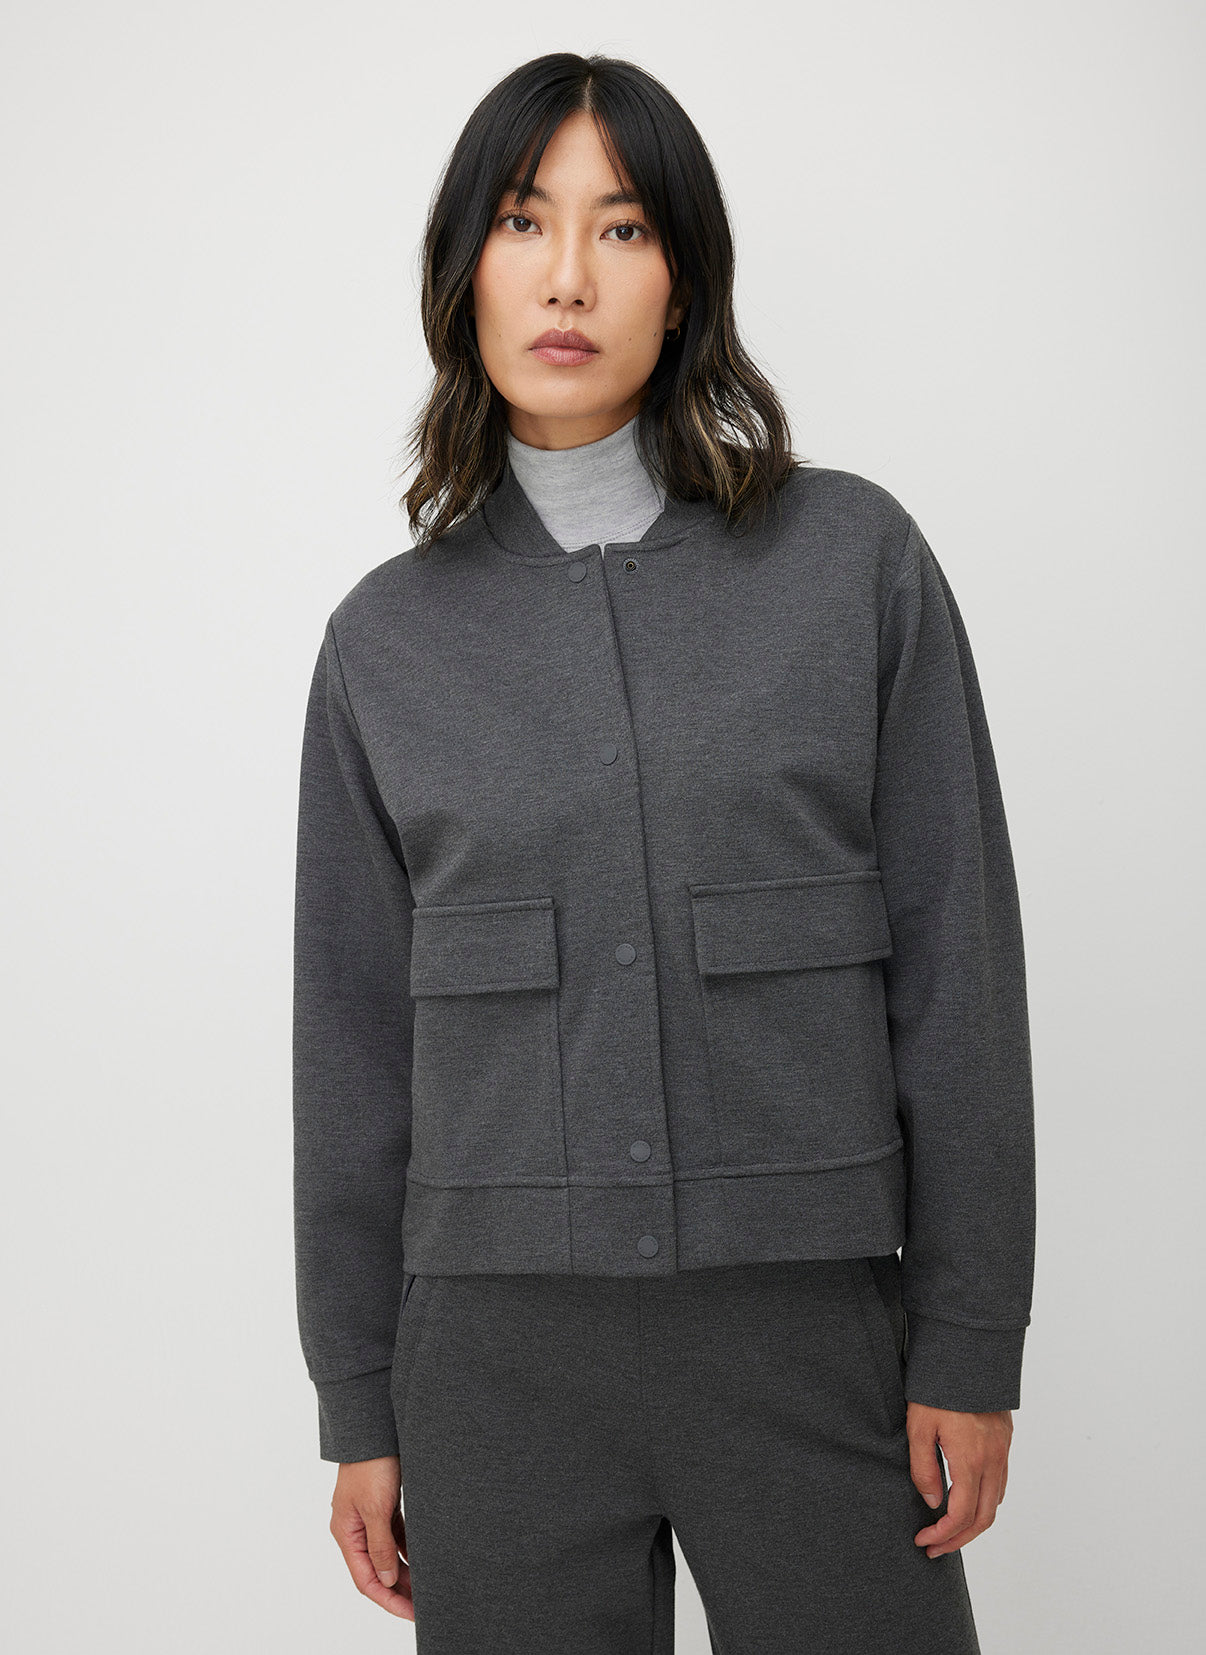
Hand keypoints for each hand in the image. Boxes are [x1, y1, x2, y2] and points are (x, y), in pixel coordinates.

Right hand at [329, 1456, 413, 1618]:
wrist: (374, 1428)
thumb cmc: (370, 1465)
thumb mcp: (376, 1508)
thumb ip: (380, 1546)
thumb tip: (387, 1580)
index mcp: (346, 1533)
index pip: (366, 1579)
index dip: (388, 1599)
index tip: (411, 1613)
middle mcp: (355, 1529)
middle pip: (376, 1570)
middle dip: (399, 1589)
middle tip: (424, 1605)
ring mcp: (369, 1517)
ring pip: (387, 1554)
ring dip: (406, 1571)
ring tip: (427, 1587)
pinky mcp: (383, 1505)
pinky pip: (395, 1536)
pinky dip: (407, 1549)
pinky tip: (423, 1558)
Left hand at [907, 1402, 1011, 1558]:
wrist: (965, 1352)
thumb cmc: (937, 1387)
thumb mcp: (919, 1427)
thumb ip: (924, 1469)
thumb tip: (934, 1503)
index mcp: (970, 1459)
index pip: (961, 1514)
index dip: (942, 1534)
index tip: (923, 1540)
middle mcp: (993, 1459)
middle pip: (984, 1517)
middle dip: (959, 1539)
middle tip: (935, 1548)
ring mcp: (1003, 1450)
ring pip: (996, 1502)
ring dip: (975, 1523)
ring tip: (950, 1531)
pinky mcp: (1005, 1439)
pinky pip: (1001, 1482)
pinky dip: (986, 1501)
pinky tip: (968, 1500)